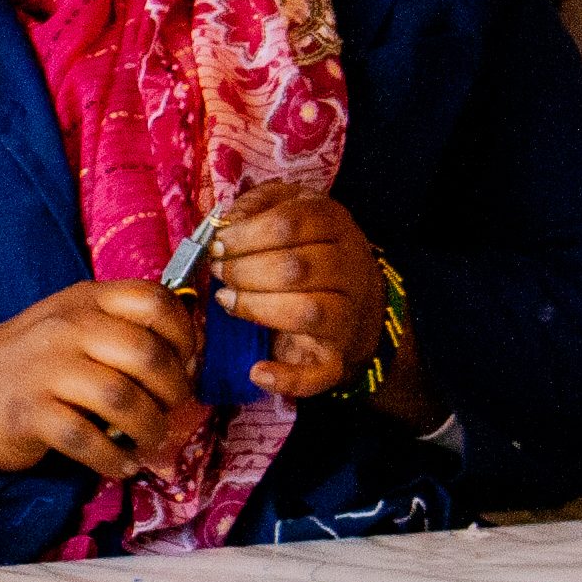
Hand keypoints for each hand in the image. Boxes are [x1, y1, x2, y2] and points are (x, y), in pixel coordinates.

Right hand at [0, 280, 202, 480]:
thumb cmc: (30, 360)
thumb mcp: (72, 323)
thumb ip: (122, 328)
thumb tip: (189, 359)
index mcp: (86, 301)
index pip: (155, 301)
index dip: (185, 336)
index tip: (188, 365)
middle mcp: (68, 328)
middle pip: (147, 354)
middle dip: (174, 390)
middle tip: (172, 411)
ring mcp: (47, 370)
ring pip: (123, 398)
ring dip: (150, 428)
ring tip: (150, 442)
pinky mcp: (30, 414)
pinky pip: (87, 439)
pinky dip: (114, 459)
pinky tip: (121, 465)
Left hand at [209, 182, 436, 425]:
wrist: (362, 308)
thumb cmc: (312, 253)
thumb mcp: (292, 211)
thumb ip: (258, 204)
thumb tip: (226, 220)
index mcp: (335, 225)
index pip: (289, 223)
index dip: (245, 235)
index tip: (218, 245)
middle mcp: (349, 268)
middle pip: (295, 268)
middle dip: (244, 271)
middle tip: (219, 272)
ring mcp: (348, 316)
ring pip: (305, 311)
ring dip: (255, 307)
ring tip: (226, 301)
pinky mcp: (338, 358)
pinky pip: (317, 374)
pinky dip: (286, 378)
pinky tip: (256, 371)